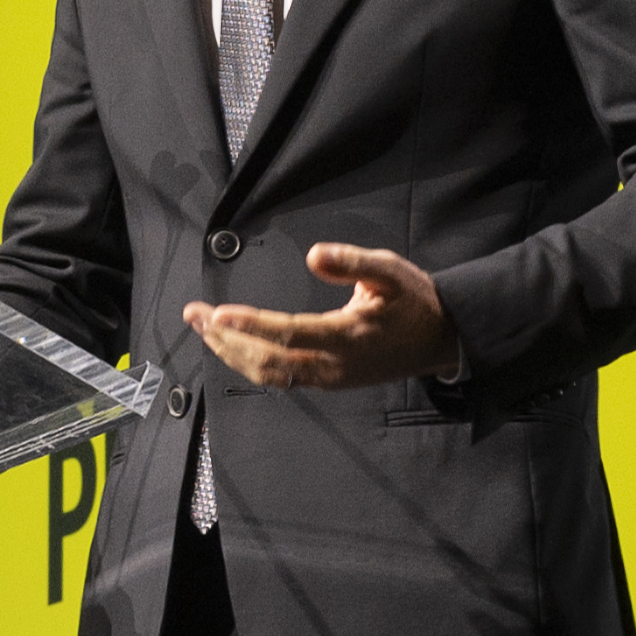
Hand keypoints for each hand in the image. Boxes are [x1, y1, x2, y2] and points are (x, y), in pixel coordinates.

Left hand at [184, 241, 460, 390]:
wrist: (441, 340)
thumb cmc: (415, 302)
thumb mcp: (391, 271)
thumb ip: (353, 262)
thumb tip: (314, 254)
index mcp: (348, 337)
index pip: (289, 334)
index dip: (251, 326)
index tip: (218, 314)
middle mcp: (333, 366)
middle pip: (268, 360)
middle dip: (226, 339)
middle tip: (193, 314)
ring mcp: (328, 379)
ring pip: (269, 374)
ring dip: (232, 352)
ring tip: (203, 329)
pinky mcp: (326, 381)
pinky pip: (280, 377)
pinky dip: (250, 362)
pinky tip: (232, 346)